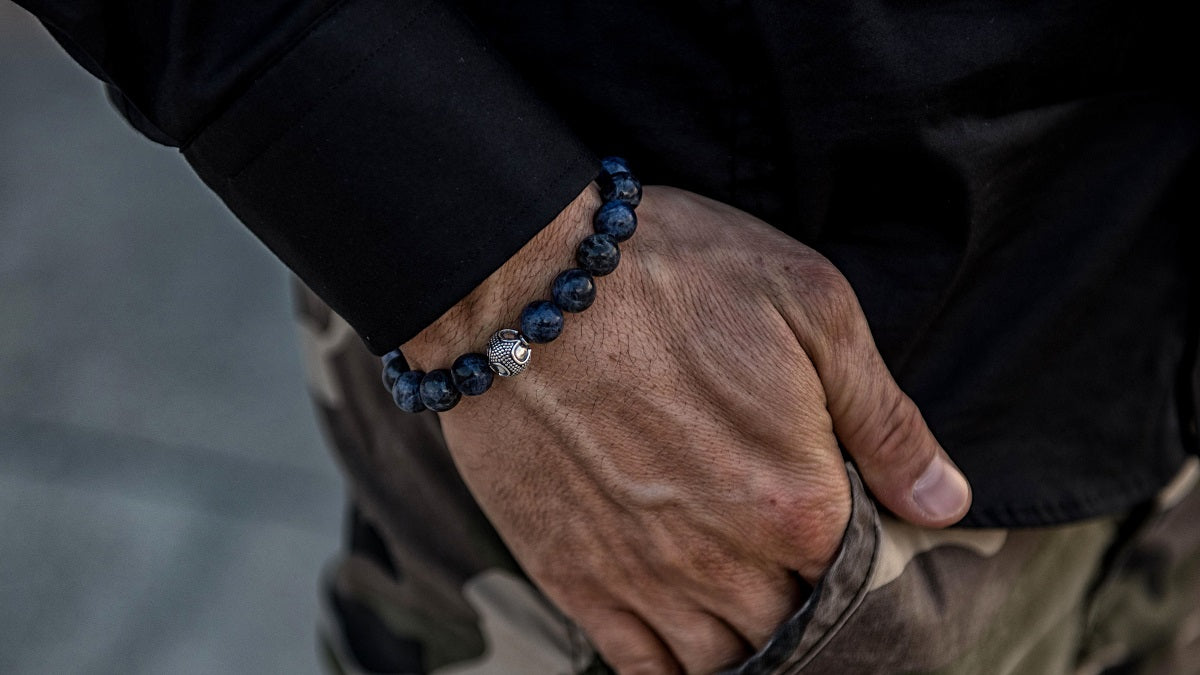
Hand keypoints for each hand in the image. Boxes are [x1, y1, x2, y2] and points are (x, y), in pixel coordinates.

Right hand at [402, 185, 970, 673]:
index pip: (859, 578)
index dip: (858, 556)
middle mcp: (727, 562)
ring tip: (742, 598)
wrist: (522, 280)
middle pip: (790, 623)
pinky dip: (671, 667)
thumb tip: (944, 503)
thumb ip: (885, 419)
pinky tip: (683, 640)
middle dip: (799, 597)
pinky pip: (639, 666)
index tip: (837, 523)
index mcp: (799, 503)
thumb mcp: (811, 307)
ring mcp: (645, 579)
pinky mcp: (573, 577)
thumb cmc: (672, 276)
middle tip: (784, 555)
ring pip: (720, 657)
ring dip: (741, 637)